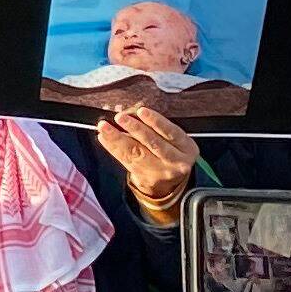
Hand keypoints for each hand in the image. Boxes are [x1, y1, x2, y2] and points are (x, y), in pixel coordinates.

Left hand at [97, 101, 196, 219]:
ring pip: (137, 153)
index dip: (156, 121)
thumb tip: (131, 110)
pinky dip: (113, 148)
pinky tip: (104, 138)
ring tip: (105, 127)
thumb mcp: (172, 139)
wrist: (169, 181)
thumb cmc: (169, 150)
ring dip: (118, 138)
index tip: (141, 111)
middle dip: (135, 128)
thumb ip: (155, 126)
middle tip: (120, 117)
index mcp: (186, 147)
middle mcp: (176, 161)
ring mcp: (160, 171)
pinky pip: (126, 161)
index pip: (171, 133)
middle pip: (154, 144)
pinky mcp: (144, 178)